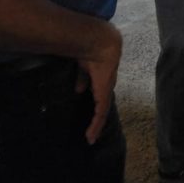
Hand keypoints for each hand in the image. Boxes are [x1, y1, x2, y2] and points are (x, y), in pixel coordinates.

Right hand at [74, 22, 122, 144]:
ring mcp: (106, 92)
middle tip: (91, 134)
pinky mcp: (104, 95)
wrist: (100, 44)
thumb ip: (83, 79)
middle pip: (103, 108)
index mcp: (102, 81)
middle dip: (98, 121)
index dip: (97, 107)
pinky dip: (96, 125)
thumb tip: (78, 90)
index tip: (91, 116)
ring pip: (102, 114)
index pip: (100, 98)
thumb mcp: (84, 68)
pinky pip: (101, 114)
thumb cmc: (91, 51)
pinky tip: (91, 135)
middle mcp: (106, 88)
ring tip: (90, 138)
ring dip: (96, 127)